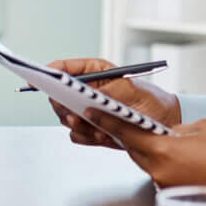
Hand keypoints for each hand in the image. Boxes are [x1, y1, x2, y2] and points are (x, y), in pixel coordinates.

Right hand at [45, 58, 182, 145]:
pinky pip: (77, 135)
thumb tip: (93, 97)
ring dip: (78, 124)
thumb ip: (111, 92)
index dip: (50, 72)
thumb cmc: (151, 99)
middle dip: (64, 106)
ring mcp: (87, 111)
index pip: (65, 69)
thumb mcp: (133, 91)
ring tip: (97, 129)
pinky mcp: (91, 129)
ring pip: (66, 118)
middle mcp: (86, 92)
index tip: (41, 77)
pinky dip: (86, 137)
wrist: (163, 124)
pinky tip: (102, 136)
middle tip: (75, 113)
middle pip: (59, 97)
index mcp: (94, 73)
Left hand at [78, 106, 205, 191]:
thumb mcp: (199, 128)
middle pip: (133, 150)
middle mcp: (160, 171)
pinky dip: (162, 164)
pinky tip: (174, 157)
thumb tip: (160, 132)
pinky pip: (160, 174)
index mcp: (164, 150)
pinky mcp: (173, 194)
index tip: (91, 112)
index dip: (107, 121)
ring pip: (146, 163)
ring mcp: (165, 185)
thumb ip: (173, 129)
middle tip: (120, 121)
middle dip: (129, 136)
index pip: (127, 133)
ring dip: (147, 151)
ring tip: (154, 139)